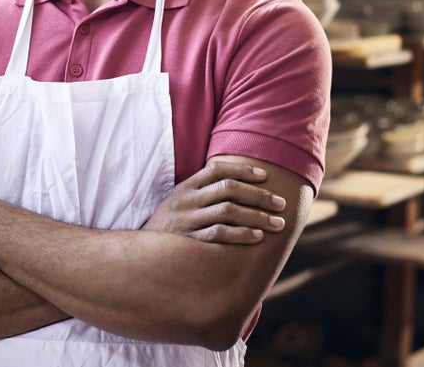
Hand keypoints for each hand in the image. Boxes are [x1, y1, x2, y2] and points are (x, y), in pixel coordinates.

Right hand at [142, 159, 286, 244]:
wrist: (142, 253)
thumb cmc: (170, 226)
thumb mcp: (180, 202)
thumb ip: (203, 192)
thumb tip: (241, 186)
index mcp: (186, 186)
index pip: (217, 169)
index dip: (243, 170)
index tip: (265, 176)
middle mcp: (187, 200)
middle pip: (229, 189)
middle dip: (259, 196)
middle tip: (281, 204)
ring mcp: (187, 220)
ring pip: (228, 211)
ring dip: (257, 216)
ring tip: (277, 224)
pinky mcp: (189, 241)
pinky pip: (219, 234)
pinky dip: (241, 234)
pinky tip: (257, 237)